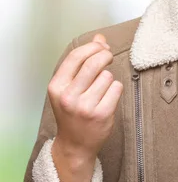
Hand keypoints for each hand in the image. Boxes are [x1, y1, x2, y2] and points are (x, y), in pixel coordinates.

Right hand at [48, 34, 123, 160]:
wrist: (75, 144)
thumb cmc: (73, 111)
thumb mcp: (70, 85)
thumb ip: (83, 61)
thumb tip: (99, 37)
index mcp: (56, 86)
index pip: (76, 56)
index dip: (92, 46)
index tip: (101, 46)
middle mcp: (68, 96)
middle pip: (94, 62)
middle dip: (105, 55)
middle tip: (108, 57)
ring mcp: (85, 106)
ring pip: (107, 76)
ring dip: (109, 78)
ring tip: (101, 89)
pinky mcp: (102, 114)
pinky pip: (116, 88)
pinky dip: (115, 89)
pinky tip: (108, 98)